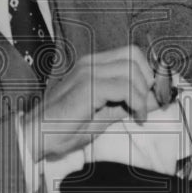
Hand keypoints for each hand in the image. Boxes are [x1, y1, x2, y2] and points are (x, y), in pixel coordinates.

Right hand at [22, 45, 157, 160]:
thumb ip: (125, 105)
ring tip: (141, 114)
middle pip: (134, 55)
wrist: (35, 138)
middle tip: (150, 104)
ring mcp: (87, 73)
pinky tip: (136, 117)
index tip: (157, 95)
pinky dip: (137, 102)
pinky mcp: (87, 87)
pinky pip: (124, 87)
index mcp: (92, 66)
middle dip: (149, 79)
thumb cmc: (62, 129)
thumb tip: (152, 100)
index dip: (148, 72)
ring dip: (144, 93)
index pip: (130, 54)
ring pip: (132, 69)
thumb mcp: (102, 115)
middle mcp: (90, 64)